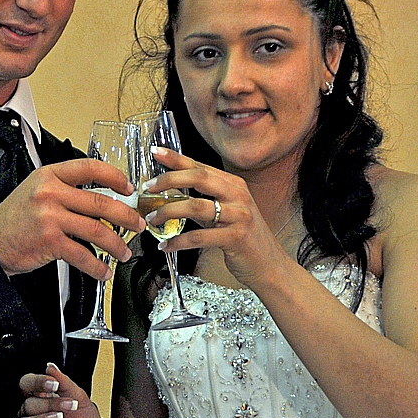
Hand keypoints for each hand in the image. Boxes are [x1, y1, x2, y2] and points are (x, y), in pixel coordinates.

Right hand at [0, 159, 144, 279]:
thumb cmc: (13, 219)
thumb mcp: (36, 191)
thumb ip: (65, 190)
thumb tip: (102, 201)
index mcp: (50, 175)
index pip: (90, 168)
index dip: (115, 176)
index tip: (128, 188)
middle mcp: (50, 192)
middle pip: (101, 202)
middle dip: (126, 216)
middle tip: (138, 224)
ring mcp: (50, 216)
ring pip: (97, 230)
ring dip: (116, 244)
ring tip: (123, 252)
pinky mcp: (49, 240)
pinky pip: (82, 254)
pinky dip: (97, 266)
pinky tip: (103, 271)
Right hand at [9, 364, 108, 417]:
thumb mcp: (81, 400)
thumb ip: (65, 383)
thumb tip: (50, 367)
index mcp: (42, 399)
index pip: (27, 385)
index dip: (36, 382)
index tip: (53, 384)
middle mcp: (33, 416)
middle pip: (26, 405)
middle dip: (47, 404)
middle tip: (67, 407)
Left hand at [141, 147, 292, 289]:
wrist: (269, 266)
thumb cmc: (244, 239)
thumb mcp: (225, 214)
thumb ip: (202, 202)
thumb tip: (170, 195)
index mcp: (234, 185)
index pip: (200, 166)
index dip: (176, 158)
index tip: (156, 152)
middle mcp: (238, 195)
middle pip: (198, 178)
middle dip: (169, 180)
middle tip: (148, 188)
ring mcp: (239, 215)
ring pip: (196, 206)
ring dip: (168, 212)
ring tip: (152, 219)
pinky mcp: (236, 238)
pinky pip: (199, 237)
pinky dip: (179, 242)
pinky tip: (166, 246)